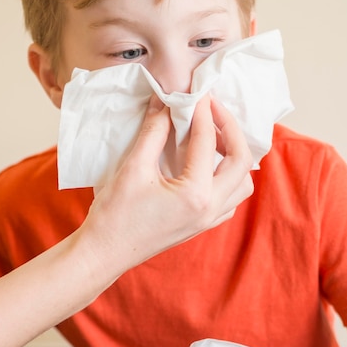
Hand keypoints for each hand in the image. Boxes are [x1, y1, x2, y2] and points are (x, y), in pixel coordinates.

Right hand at [80, 94, 253, 275]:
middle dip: (230, 129)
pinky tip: (206, 165)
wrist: (104, 253)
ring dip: (234, 156)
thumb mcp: (133, 168)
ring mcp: (208, 220)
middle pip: (241, 161)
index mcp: (195, 194)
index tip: (196, 93)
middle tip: (211, 109)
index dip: (202, 112)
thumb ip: (154, 132)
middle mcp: (210, 208)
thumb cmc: (115, 214)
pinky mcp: (201, 225)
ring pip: (242, 183)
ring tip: (212, 136)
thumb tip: (165, 103)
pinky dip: (227, 177)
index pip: (206, 142)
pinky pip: (230, 199)